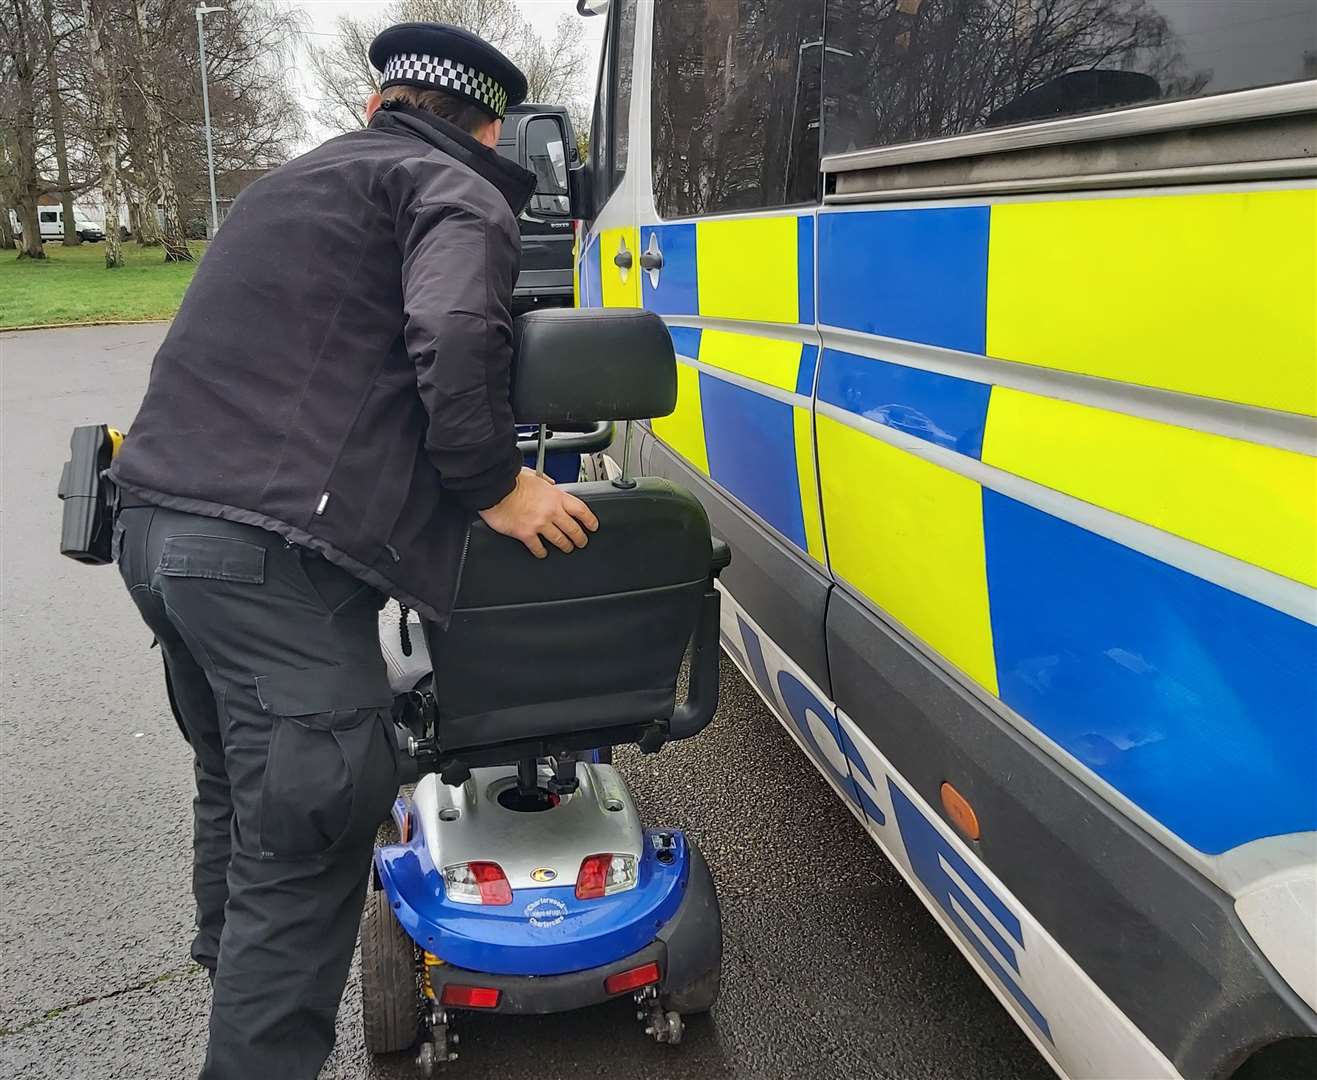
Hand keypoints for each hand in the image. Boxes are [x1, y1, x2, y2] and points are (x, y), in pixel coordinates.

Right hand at [478, 468, 599, 558]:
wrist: (495, 489)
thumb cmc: (511, 481)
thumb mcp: (534, 475)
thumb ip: (545, 481)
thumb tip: (550, 483)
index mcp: (555, 496)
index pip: (581, 510)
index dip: (590, 520)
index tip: (593, 525)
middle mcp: (551, 511)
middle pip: (573, 529)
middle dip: (580, 538)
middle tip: (582, 542)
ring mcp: (539, 524)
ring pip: (559, 540)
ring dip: (565, 546)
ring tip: (566, 548)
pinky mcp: (526, 533)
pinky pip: (538, 547)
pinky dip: (541, 552)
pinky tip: (542, 553)